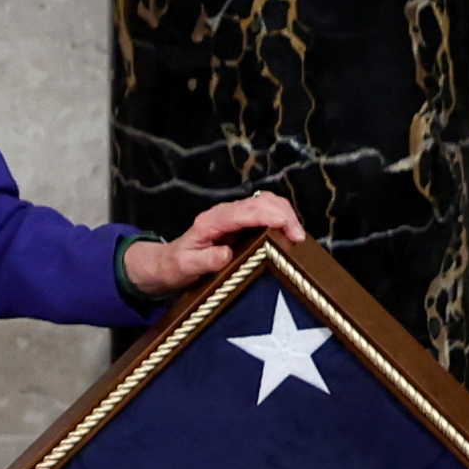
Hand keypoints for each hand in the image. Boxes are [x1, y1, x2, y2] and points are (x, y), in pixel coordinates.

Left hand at [116, 191, 305, 300]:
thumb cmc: (177, 264)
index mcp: (213, 221)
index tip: (292, 234)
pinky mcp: (242, 222)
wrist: (168, 262)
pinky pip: (266, 213)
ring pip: (268, 203)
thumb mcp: (185, 267)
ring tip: (297, 239)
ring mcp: (235, 216)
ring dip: (286, 216)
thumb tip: (226, 254)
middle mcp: (226, 213)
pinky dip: (282, 220)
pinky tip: (289, 237)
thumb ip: (204, 260)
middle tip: (299, 239)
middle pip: (263, 201)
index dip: (274, 218)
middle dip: (286, 215)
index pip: (249, 210)